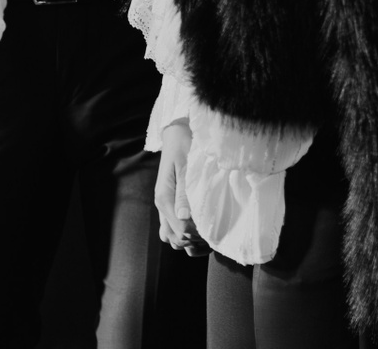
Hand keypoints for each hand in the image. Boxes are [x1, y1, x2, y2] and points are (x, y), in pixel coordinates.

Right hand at [155, 123, 208, 255]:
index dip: (198, 232)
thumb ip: (185, 192)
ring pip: (172, 238)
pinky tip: (202, 233)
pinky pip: (173, 232)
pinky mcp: (171, 208)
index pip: (180, 228)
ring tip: (209, 234)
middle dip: (194, 239)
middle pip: (175, 238)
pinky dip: (186, 238)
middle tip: (214, 232)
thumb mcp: (187, 166)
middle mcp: (162, 207)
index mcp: (164, 198)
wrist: (178, 136)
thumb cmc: (185, 147)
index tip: (215, 227)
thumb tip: (184, 218)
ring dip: (189, 241)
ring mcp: (166, 209)